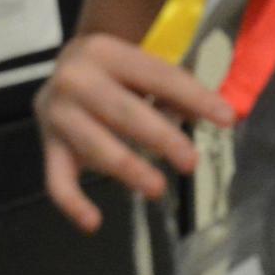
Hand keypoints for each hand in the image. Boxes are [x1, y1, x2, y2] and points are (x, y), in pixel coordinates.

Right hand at [34, 33, 233, 232]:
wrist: (69, 68)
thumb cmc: (119, 72)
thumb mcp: (145, 69)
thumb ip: (178, 91)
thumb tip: (218, 116)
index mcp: (106, 51)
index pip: (157, 76)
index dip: (194, 97)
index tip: (225, 119)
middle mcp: (75, 79)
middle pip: (122, 111)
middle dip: (159, 138)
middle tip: (189, 162)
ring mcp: (57, 113)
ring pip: (94, 146)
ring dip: (127, 169)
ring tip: (156, 189)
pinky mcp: (48, 146)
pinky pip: (56, 179)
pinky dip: (72, 203)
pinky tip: (93, 223)